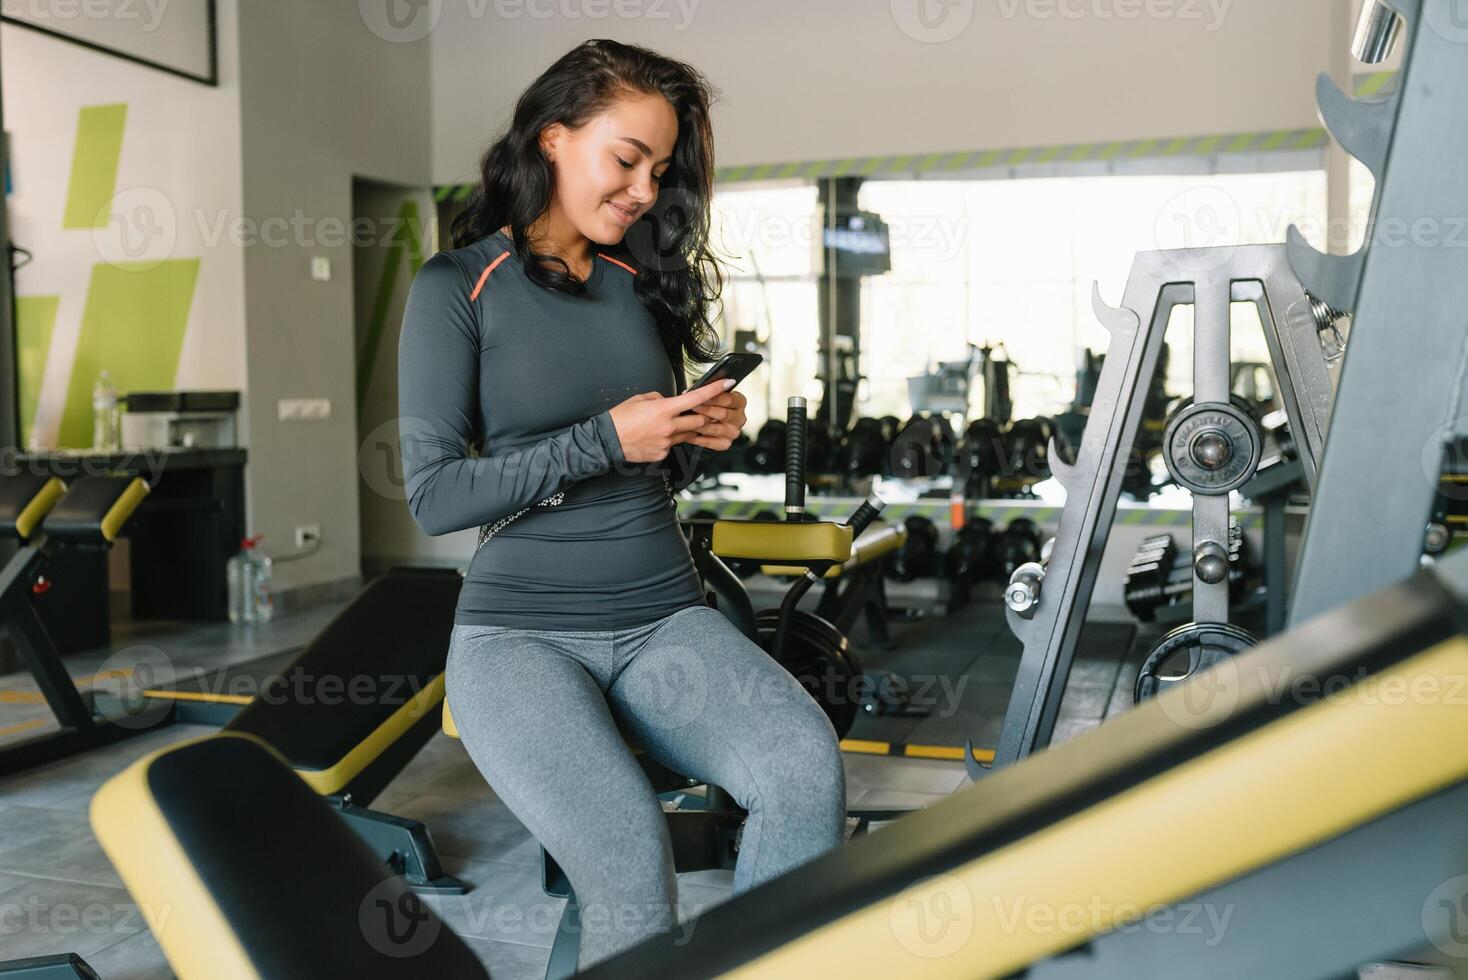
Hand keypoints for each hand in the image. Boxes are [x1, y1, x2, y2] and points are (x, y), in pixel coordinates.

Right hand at [608, 380, 732, 462]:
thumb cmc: (620, 418)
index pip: (696, 398)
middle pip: (700, 421)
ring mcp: (666, 442)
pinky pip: (673, 445)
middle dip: (703, 416)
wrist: (606, 441)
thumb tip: (669, 401)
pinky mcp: (662, 454)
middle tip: (700, 412)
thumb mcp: (640, 399)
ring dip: (686, 429)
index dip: (715, 390)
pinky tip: (655, 437)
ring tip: (670, 425)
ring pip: (688, 435)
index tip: (727, 384)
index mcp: (664, 409)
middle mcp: (669, 427)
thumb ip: (659, 399)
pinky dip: (670, 440)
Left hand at [677, 387, 746, 451]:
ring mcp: (734, 432)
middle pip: (724, 414)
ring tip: (687, 420)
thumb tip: (699, 388)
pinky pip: (711, 442)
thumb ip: (708, 390)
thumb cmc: (708, 405)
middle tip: (692, 407)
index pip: (729, 399)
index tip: (700, 395)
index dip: (713, 397)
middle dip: (706, 410)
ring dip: (700, 424)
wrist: (703, 423)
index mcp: (739, 402)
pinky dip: (698, 438)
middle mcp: (740, 418)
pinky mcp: (726, 444)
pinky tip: (689, 433)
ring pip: (716, 428)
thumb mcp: (709, 395)